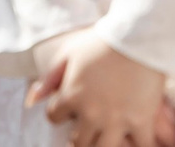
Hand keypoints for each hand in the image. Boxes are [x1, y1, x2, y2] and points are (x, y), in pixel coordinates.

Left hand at [33, 31, 174, 146]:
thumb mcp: (68, 53)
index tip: (69, 107)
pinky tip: (136, 140)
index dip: (59, 112)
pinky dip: (139, 146)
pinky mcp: (141, 122)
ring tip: (106, 136)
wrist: (138, 38)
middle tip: (88, 127)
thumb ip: (49, 78)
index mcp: (72, 95)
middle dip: (79, 136)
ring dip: (102, 144)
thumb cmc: (102, 42)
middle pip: (79, 142)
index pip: (54, 117)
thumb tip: (32, 99)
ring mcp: (117, 121)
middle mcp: (92, 113)